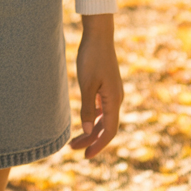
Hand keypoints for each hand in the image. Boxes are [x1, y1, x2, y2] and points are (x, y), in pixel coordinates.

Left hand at [69, 13, 122, 156]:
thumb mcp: (87, 84)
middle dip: (91, 140)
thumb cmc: (92, 57)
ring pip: (104, 118)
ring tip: (74, 138)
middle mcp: (116, 99)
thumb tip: (88, 131)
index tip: (86, 156)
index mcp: (114, 100)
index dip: (98, 145)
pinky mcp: (107, 86)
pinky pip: (102, 108)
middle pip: (106, 127)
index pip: (109, 131)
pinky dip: (93, 117)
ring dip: (91, 130)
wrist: (98, 34)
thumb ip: (88, 108)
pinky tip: (84, 120)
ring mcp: (113, 92)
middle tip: (73, 148)